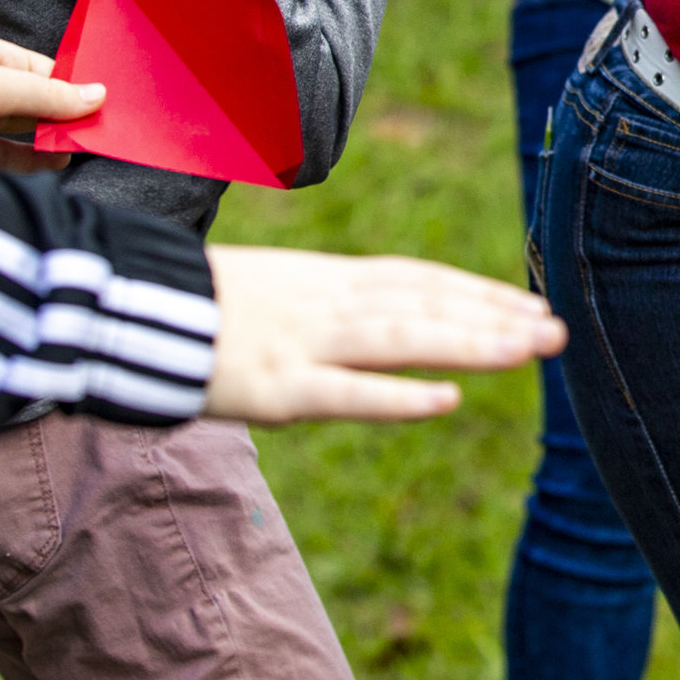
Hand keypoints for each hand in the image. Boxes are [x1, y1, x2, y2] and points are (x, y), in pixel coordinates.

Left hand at [0, 35, 105, 171]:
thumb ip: (48, 96)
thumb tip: (99, 95)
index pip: (53, 74)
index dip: (82, 89)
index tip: (114, 106)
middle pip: (47, 104)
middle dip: (75, 117)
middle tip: (110, 133)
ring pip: (34, 133)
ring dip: (59, 141)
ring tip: (89, 148)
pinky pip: (15, 157)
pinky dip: (38, 162)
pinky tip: (59, 163)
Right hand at [200, 246, 566, 421]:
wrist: (121, 307)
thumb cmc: (189, 305)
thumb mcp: (269, 291)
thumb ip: (321, 304)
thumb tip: (367, 317)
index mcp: (324, 279)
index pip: (418, 280)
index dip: (476, 292)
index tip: (528, 303)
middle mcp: (326, 304)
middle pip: (426, 305)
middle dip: (494, 317)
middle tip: (557, 330)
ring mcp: (305, 344)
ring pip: (403, 339)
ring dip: (471, 344)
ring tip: (529, 351)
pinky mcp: (277, 387)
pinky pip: (347, 392)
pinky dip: (399, 396)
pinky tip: (447, 400)